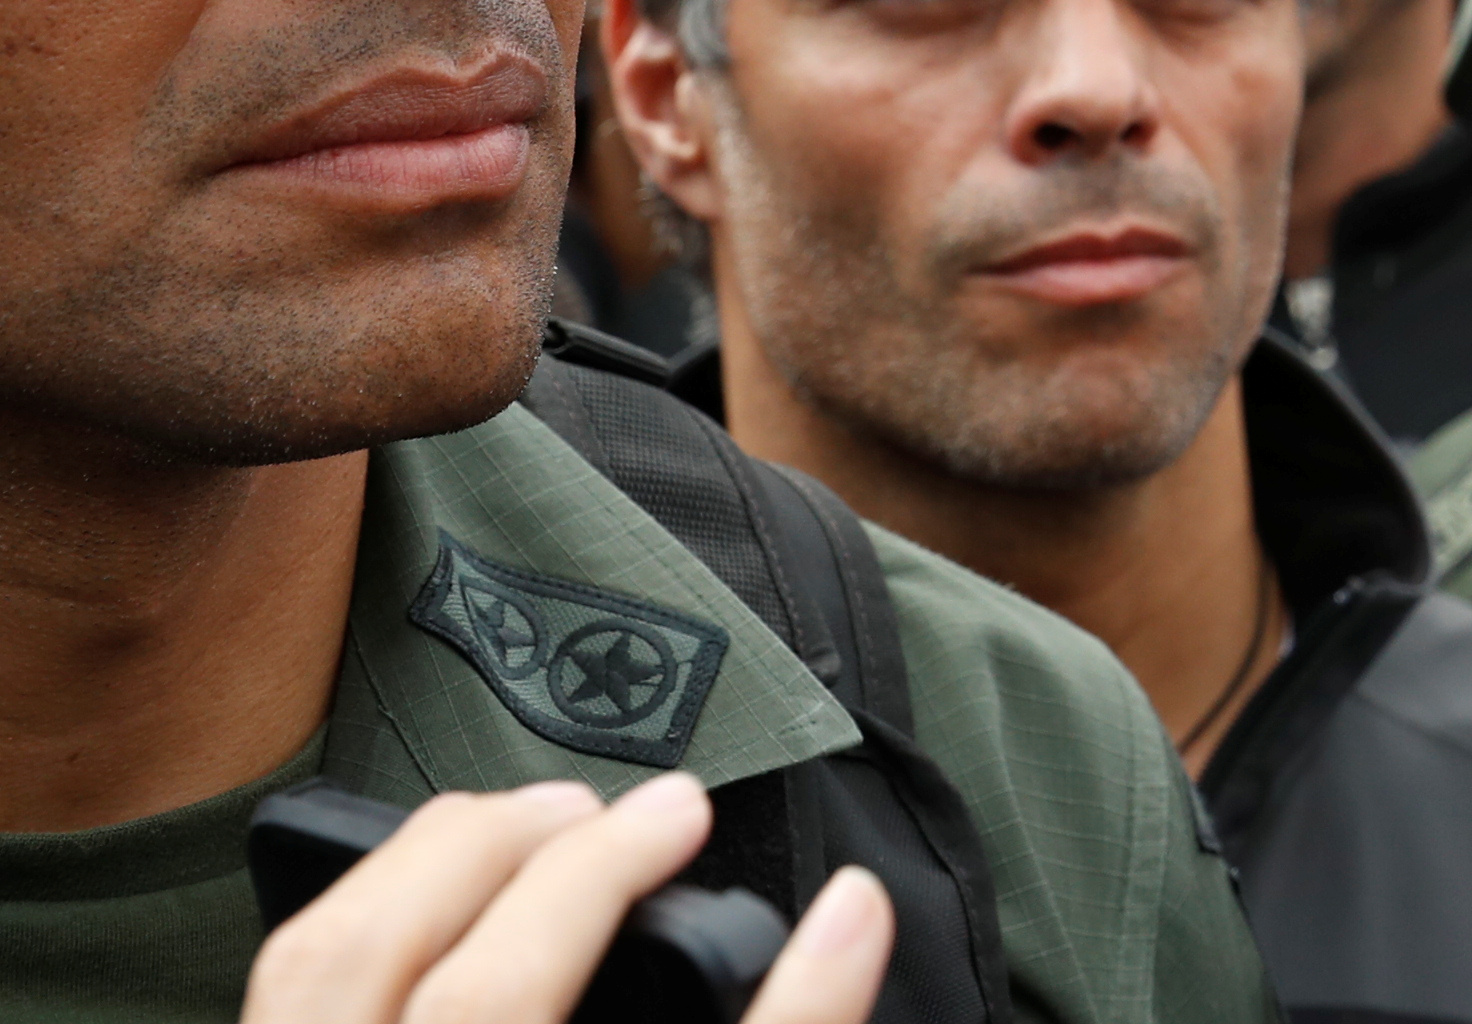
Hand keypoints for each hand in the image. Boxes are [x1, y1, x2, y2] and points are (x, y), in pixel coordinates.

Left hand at [242, 771, 891, 1023]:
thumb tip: (857, 910)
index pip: (506, 991)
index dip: (607, 876)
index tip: (688, 813)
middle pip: (383, 955)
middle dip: (510, 850)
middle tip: (612, 813)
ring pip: (312, 962)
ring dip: (424, 867)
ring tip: (529, 835)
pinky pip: (282, 986)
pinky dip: (363, 919)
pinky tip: (443, 912)